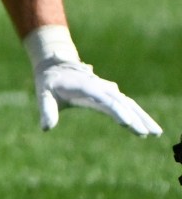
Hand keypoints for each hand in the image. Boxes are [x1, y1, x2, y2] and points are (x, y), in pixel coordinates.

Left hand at [25, 26, 161, 135]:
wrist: (56, 65)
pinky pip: (126, 104)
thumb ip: (46, 109)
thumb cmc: (48, 82)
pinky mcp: (109, 94)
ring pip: (128, 104)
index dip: (115, 109)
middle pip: (121, 103)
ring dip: (142, 117)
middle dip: (135, 117)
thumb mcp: (43, 94)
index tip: (126, 122)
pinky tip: (146, 127)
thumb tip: (45, 127)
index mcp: (84, 86)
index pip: (103, 99)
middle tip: (147, 133)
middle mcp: (99, 87)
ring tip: (155, 132)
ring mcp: (106, 90)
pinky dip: (137, 114)